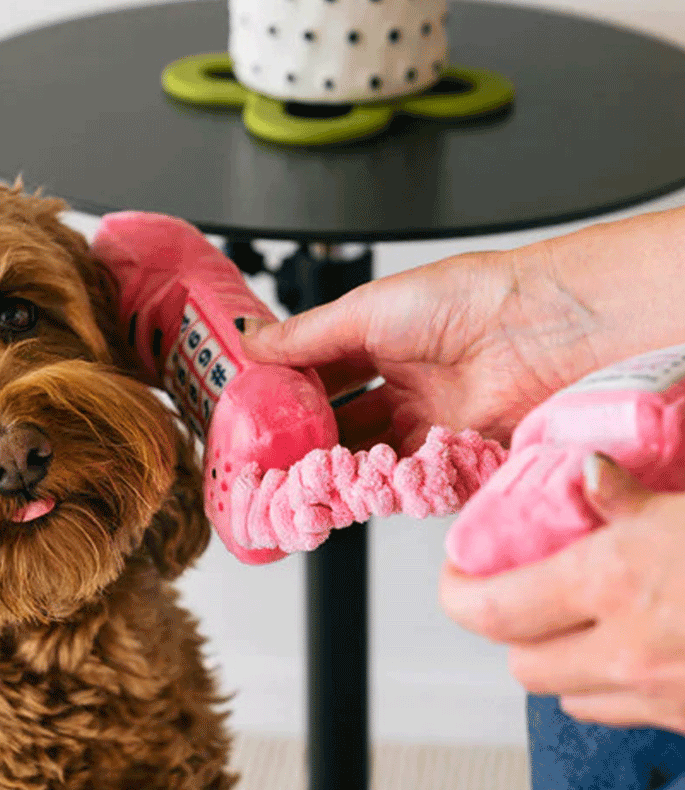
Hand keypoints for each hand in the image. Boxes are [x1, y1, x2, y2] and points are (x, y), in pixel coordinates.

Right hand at [242, 244, 602, 455]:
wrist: (542, 329)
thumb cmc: (462, 300)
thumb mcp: (365, 311)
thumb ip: (305, 335)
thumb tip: (248, 336)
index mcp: (381, 339)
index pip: (323, 373)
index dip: (289, 394)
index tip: (255, 413)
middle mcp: (405, 382)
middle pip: (344, 421)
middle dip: (308, 439)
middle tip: (270, 457)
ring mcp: (430, 420)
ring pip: (370, 454)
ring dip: (336, 466)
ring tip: (297, 478)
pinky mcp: (454, 455)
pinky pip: (406, 480)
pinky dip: (377, 487)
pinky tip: (348, 489)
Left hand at [440, 454, 684, 732]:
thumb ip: (628, 497)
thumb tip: (585, 472)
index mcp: (614, 585)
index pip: (491, 609)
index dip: (458, 592)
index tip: (457, 570)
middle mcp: (628, 653)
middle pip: (521, 663)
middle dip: (508, 627)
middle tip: (516, 587)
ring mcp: (664, 699)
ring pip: (567, 696)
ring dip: (557, 657)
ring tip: (574, 614)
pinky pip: (623, 713)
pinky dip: (609, 683)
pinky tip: (634, 643)